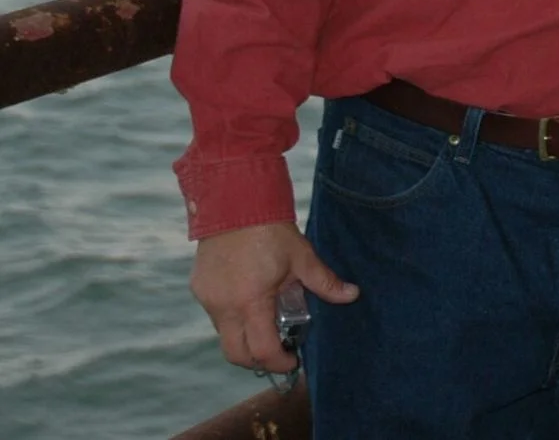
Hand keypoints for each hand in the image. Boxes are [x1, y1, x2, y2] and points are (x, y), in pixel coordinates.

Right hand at [191, 221, 358, 372]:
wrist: (235, 202)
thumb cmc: (270, 229)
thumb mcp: (302, 256)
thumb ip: (324, 282)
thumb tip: (352, 295)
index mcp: (249, 302)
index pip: (261, 350)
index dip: (279, 362)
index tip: (293, 360)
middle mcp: (223, 306)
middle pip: (236, 353)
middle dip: (258, 360)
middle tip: (280, 352)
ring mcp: (207, 299)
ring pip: (224, 335)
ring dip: (246, 338)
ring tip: (269, 322)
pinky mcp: (199, 289)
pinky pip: (216, 316)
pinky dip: (234, 319)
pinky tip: (252, 302)